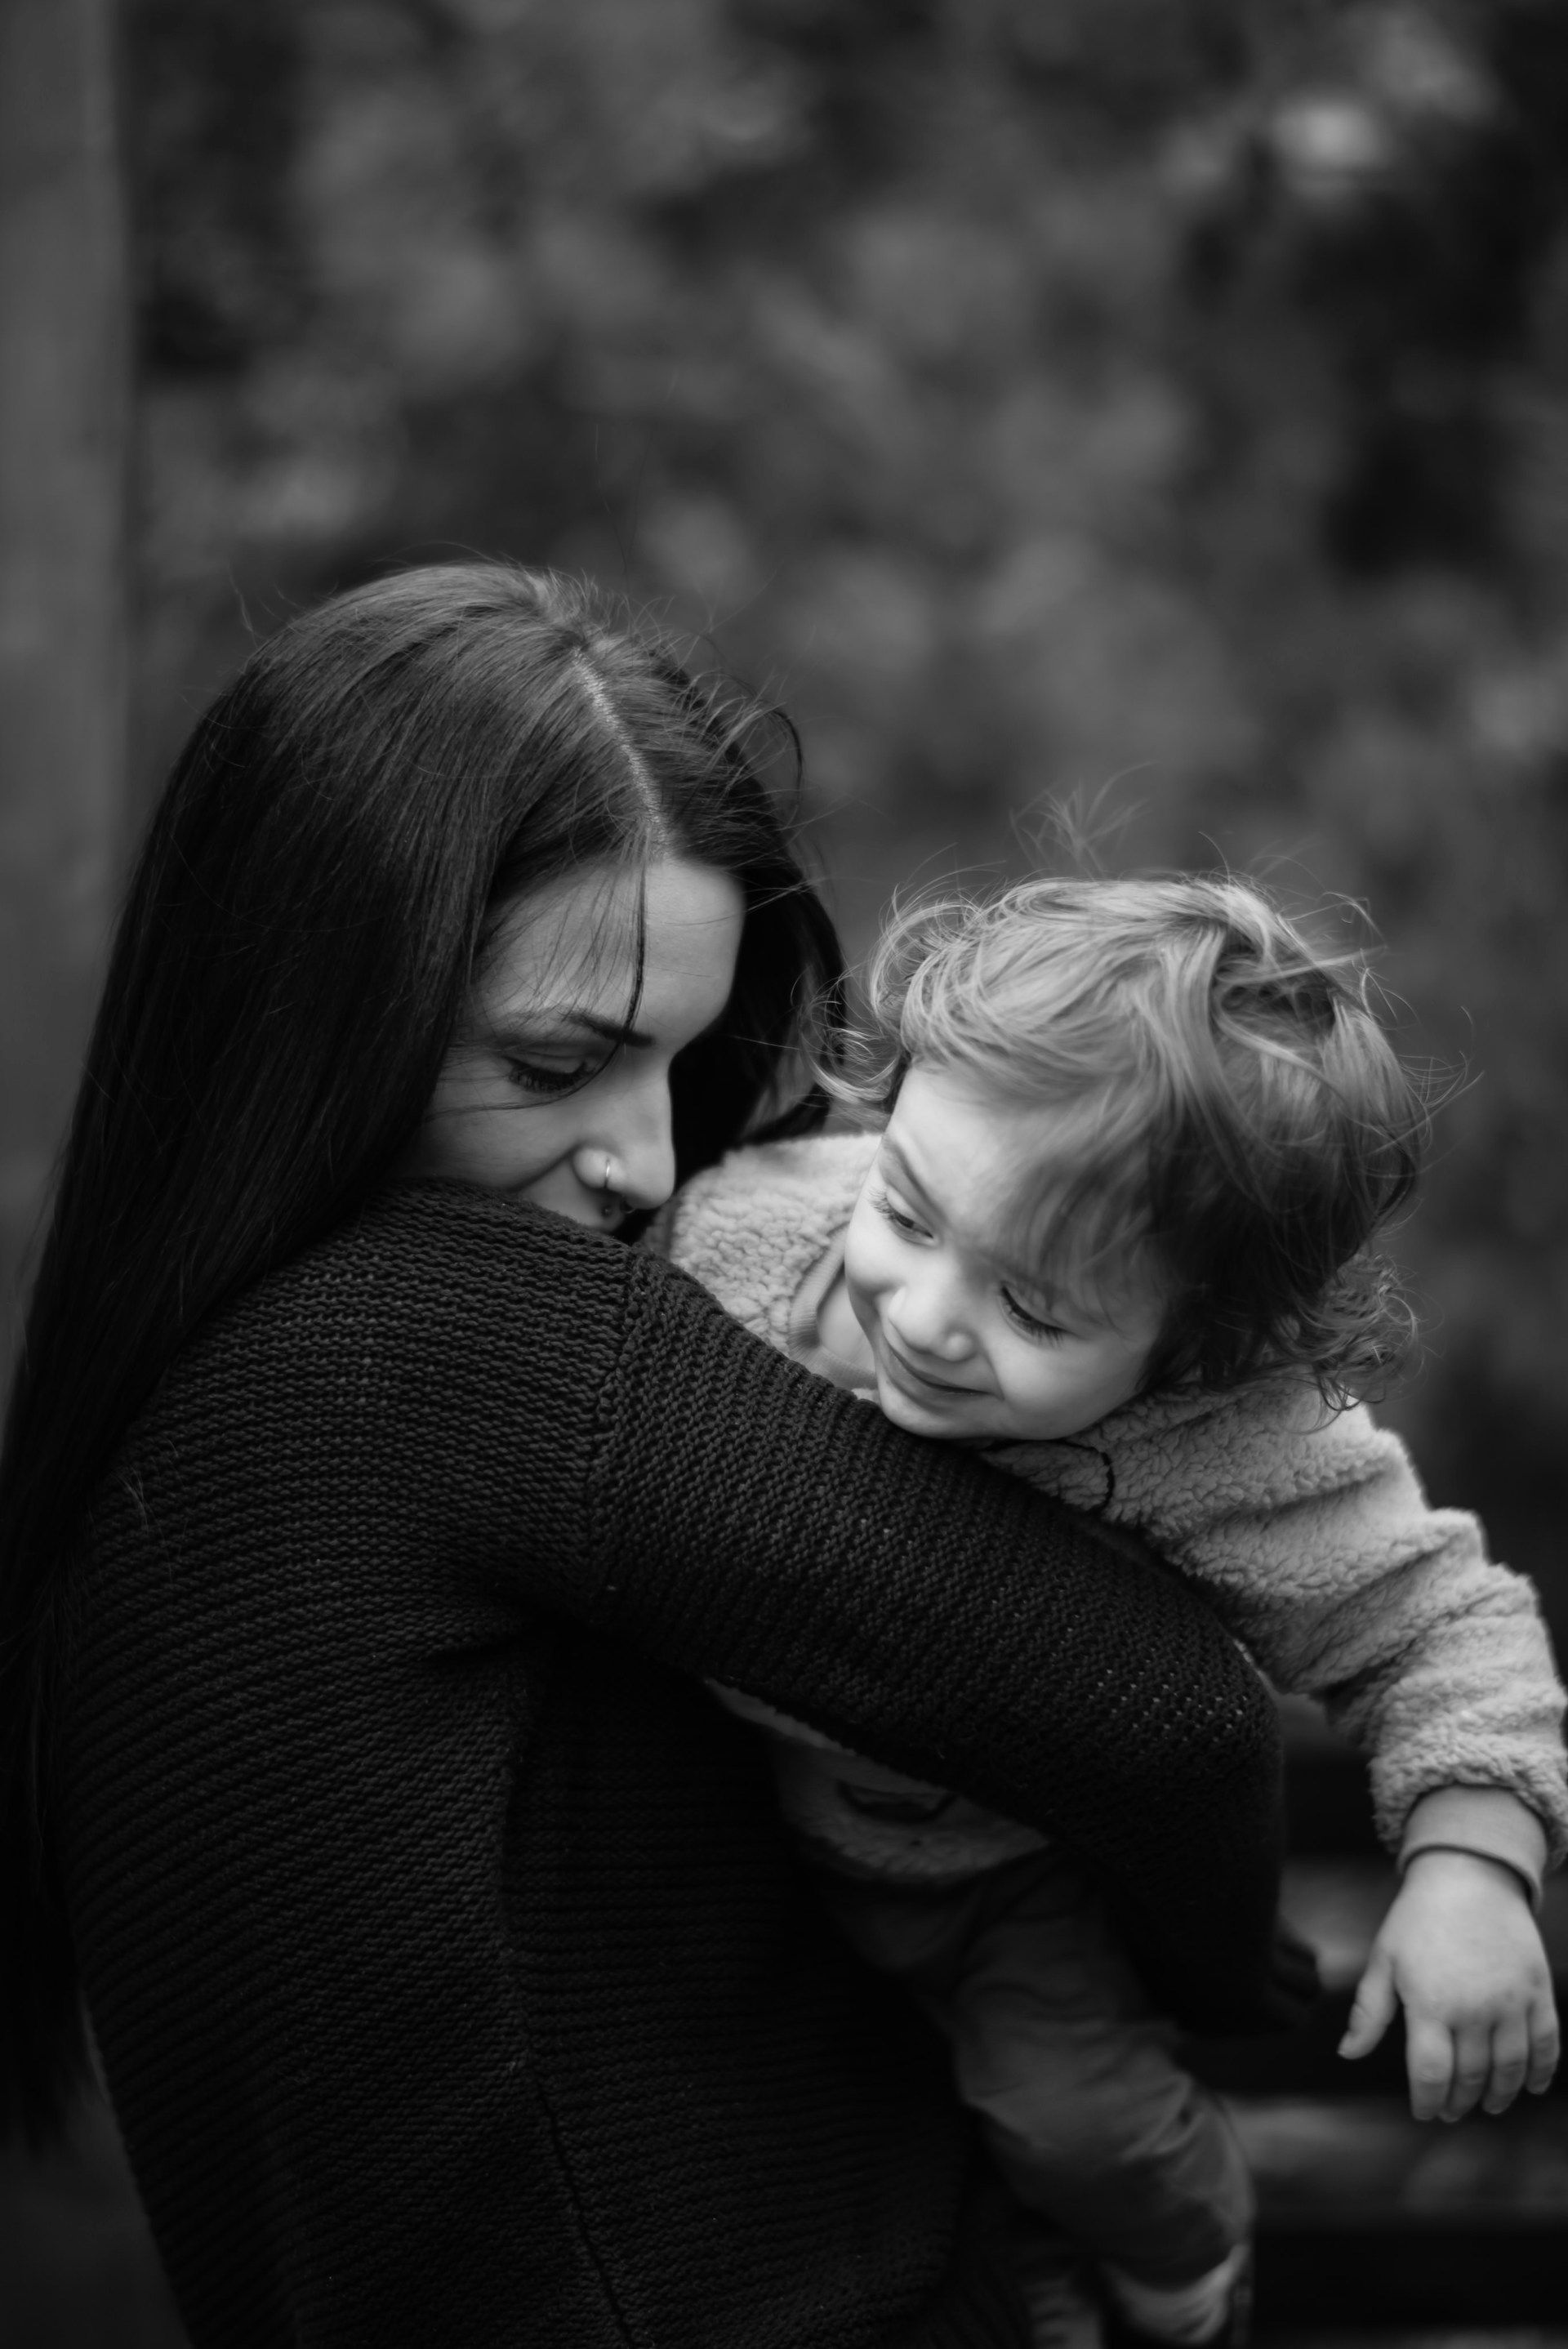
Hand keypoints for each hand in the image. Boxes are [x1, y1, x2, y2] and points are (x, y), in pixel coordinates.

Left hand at [1338, 1849, 1558, 2120]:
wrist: (1468, 1876)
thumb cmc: (1417, 1919)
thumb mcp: (1383, 1960)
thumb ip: (1369, 2013)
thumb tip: (1348, 2054)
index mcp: (1430, 2004)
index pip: (1431, 2075)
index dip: (1427, 2102)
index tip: (1423, 2112)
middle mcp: (1474, 2010)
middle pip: (1471, 2077)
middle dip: (1459, 2102)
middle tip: (1451, 2111)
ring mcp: (1511, 2002)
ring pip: (1510, 2070)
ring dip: (1499, 2095)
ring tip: (1488, 2105)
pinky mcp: (1538, 1992)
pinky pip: (1546, 2044)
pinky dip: (1541, 2072)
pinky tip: (1530, 2086)